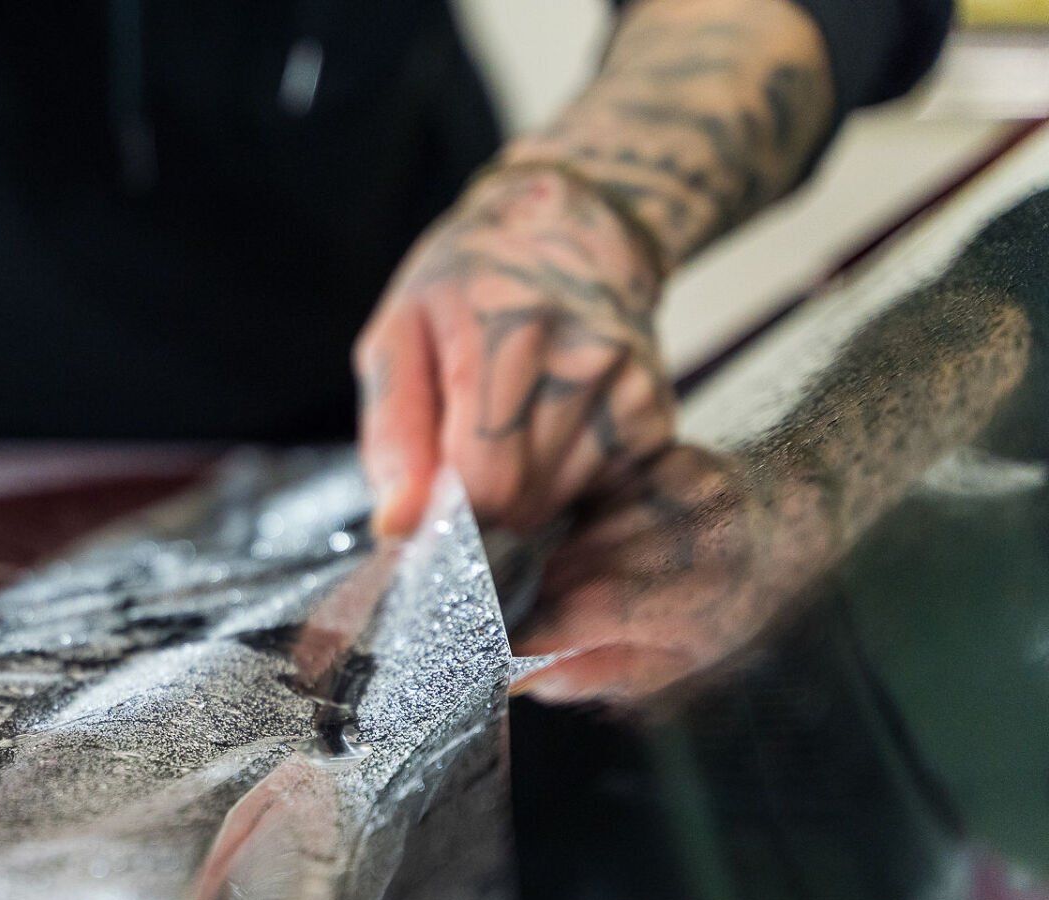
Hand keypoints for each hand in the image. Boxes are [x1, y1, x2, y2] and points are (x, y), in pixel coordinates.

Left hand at [357, 164, 675, 534]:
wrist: (573, 226)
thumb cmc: (469, 279)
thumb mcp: (399, 333)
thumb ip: (391, 433)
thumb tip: (397, 524)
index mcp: (508, 332)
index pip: (483, 482)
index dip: (444, 501)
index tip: (428, 484)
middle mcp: (585, 359)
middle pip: (518, 499)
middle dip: (478, 493)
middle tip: (464, 438)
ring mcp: (632, 387)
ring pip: (553, 502)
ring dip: (518, 486)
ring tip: (510, 420)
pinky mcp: (657, 414)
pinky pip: (592, 490)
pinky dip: (560, 476)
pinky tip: (549, 423)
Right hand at [510, 444, 832, 703]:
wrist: (787, 517)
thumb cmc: (729, 602)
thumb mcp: (684, 659)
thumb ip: (607, 671)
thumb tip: (531, 678)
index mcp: (704, 593)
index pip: (593, 608)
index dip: (538, 632)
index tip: (503, 654)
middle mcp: (694, 532)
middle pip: (571, 567)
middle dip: (542, 600)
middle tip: (539, 622)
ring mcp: (676, 485)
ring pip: (573, 531)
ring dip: (559, 561)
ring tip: (585, 579)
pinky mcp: (659, 453)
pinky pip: (589, 497)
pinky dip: (578, 522)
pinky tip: (602, 535)